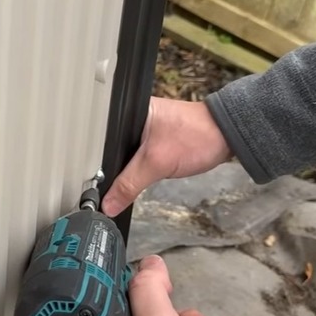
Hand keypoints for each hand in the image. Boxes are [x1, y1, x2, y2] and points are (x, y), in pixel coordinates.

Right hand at [101, 97, 231, 216]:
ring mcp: (142, 127)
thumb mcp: (157, 164)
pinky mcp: (152, 138)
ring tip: (114, 183)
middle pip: (107, 148)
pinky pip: (134, 156)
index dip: (90, 163)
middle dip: (106, 169)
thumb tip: (108, 204)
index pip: (99, 139)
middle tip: (99, 189)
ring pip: (121, 154)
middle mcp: (131, 117)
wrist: (227, 136)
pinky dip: (134, 168)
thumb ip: (129, 185)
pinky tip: (132, 176)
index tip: (88, 186)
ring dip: (122, 169)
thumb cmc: (196, 136)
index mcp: (126, 111)